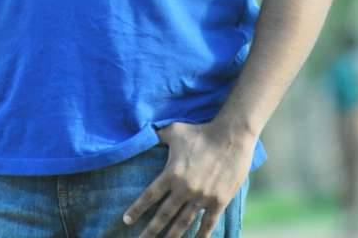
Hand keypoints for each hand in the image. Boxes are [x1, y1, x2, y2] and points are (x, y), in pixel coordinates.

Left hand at [122, 119, 253, 236]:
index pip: (150, 196)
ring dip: (172, 236)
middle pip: (164, 215)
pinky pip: (208, 224)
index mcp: (172, 173)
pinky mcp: (218, 201)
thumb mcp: (175, 130)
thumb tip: (145, 133)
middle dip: (151, 231)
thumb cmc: (200, 132)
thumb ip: (159, 136)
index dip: (137, 209)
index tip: (126, 220)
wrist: (231, 138)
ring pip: (183, 223)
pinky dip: (201, 235)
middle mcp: (184, 189)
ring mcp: (202, 197)